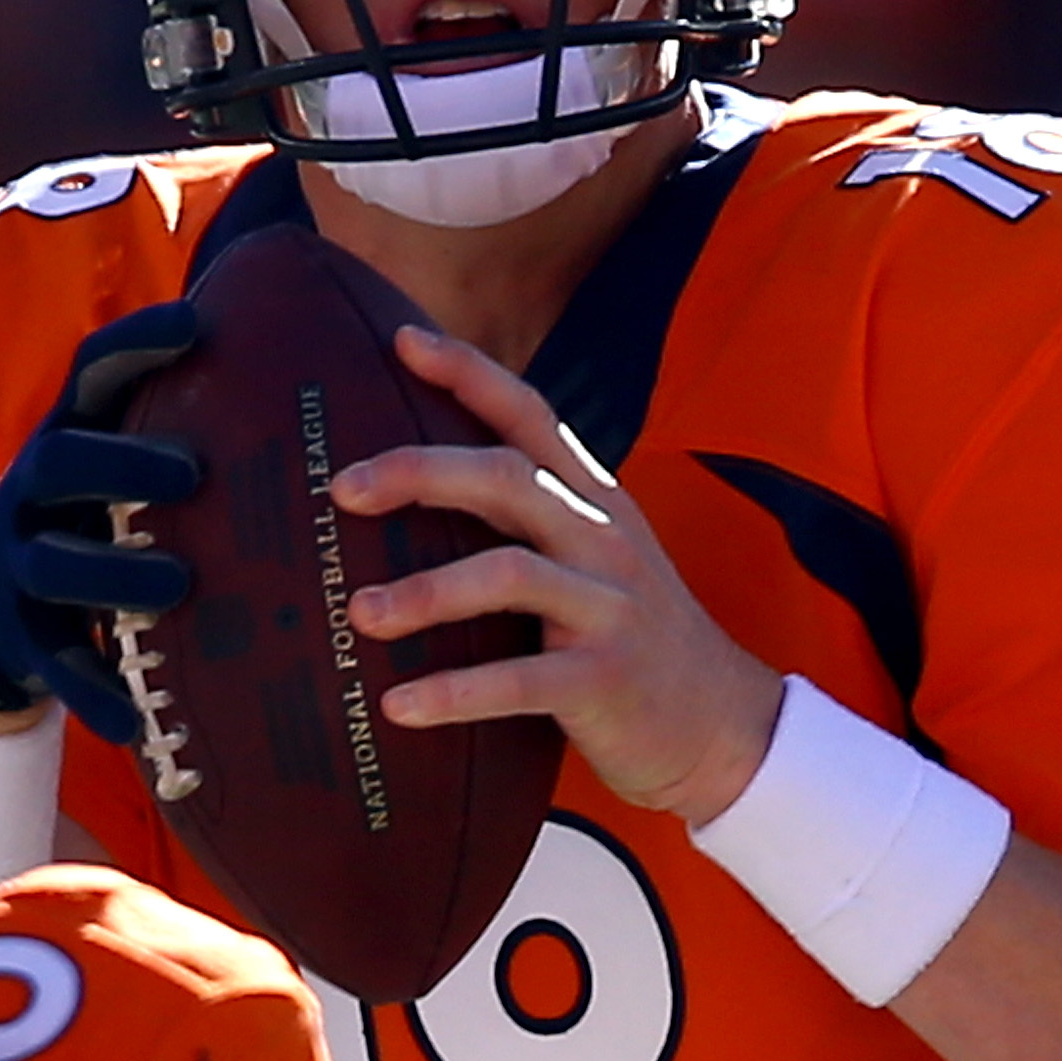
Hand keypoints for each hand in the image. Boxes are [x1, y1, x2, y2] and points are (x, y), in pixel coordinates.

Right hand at [0, 306, 203, 739]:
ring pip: (52, 563)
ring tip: (178, 586)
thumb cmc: (88, 519)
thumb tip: (277, 303)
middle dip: (119, 462)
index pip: (90, 375)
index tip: (195, 323)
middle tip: (193, 472)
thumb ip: (183, 410)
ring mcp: (18, 565)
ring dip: (112, 572)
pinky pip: (53, 664)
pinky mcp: (19, 637)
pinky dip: (92, 691)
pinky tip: (133, 721)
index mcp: (67, 437)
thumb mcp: (112, 460)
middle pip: (59, 462)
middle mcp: (32, 492)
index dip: (135, 344)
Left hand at [332, 323, 784, 821]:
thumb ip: (527, 515)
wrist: (718, 722)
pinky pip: (518, 682)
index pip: (530, 416)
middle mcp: (603, 538)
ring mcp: (609, 607)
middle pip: (507, 478)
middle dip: (420, 473)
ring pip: (509, 574)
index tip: (403, 339)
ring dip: (425, 592)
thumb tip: (415, 484)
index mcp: (593, 501)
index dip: (469, 372)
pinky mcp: (605, 679)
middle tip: (343, 488)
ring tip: (359, 611)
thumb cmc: (626, 635)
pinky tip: (398, 704)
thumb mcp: (595, 555)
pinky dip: (452, 693)